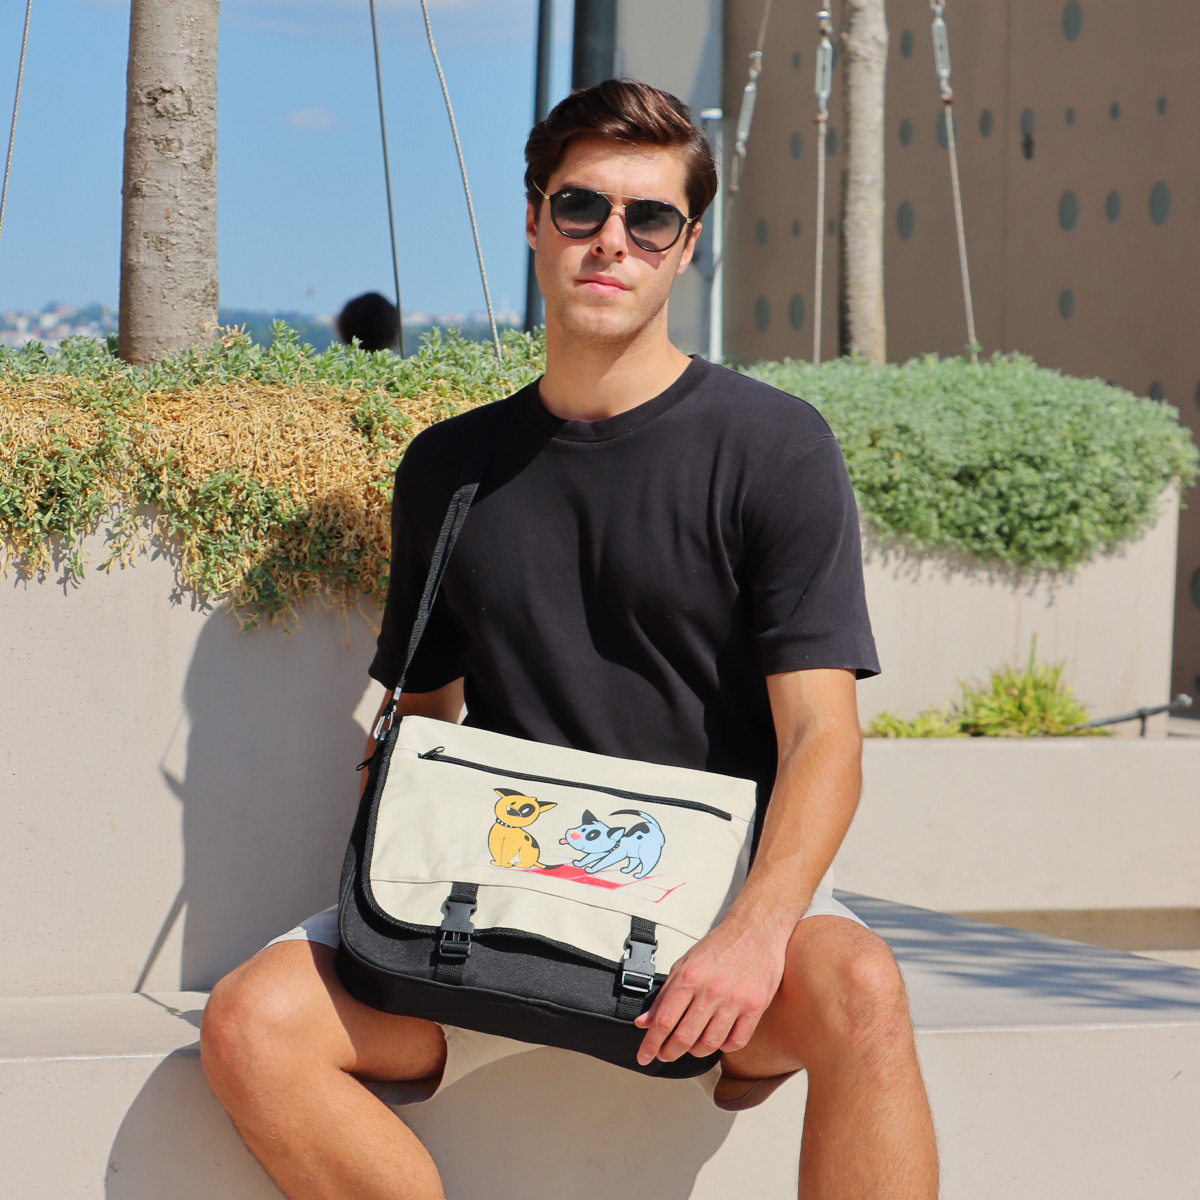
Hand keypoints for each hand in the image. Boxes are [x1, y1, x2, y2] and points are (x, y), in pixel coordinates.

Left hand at [632, 913, 790, 1065]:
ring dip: (696, 1051)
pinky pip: (737, 1041)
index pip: (664, 1020)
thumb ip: (664, 994)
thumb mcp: (685, 963)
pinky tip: (718, 1039)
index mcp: (690, 976)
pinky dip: (724, 1046)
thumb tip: (644, 1021)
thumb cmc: (719, 946)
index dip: (651, 1043)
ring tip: (691, 1046)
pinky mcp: (756, 1006)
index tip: (644, 1056)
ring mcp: (735, 1000)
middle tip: (665, 1054)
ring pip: (710, 1043)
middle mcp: (711, 990)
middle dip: (670, 1052)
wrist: (756, 929)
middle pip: (684, 1036)